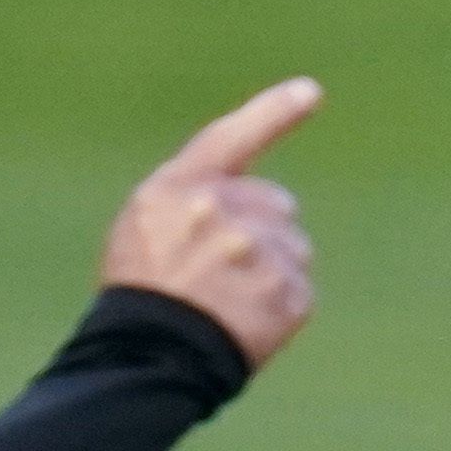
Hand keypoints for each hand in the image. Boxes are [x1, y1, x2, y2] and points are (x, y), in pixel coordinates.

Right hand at [105, 78, 322, 364]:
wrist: (150, 358)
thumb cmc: (141, 296)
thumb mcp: (144, 227)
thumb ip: (194, 199)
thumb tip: (263, 201)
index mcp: (181, 189)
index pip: (231, 139)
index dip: (274, 113)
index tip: (310, 93)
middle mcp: (220, 211)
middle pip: (277, 206)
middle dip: (263, 231)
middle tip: (225, 273)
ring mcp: (255, 252)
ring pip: (294, 250)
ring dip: (274, 271)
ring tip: (232, 304)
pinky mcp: (285, 294)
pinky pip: (300, 292)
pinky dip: (281, 310)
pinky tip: (250, 326)